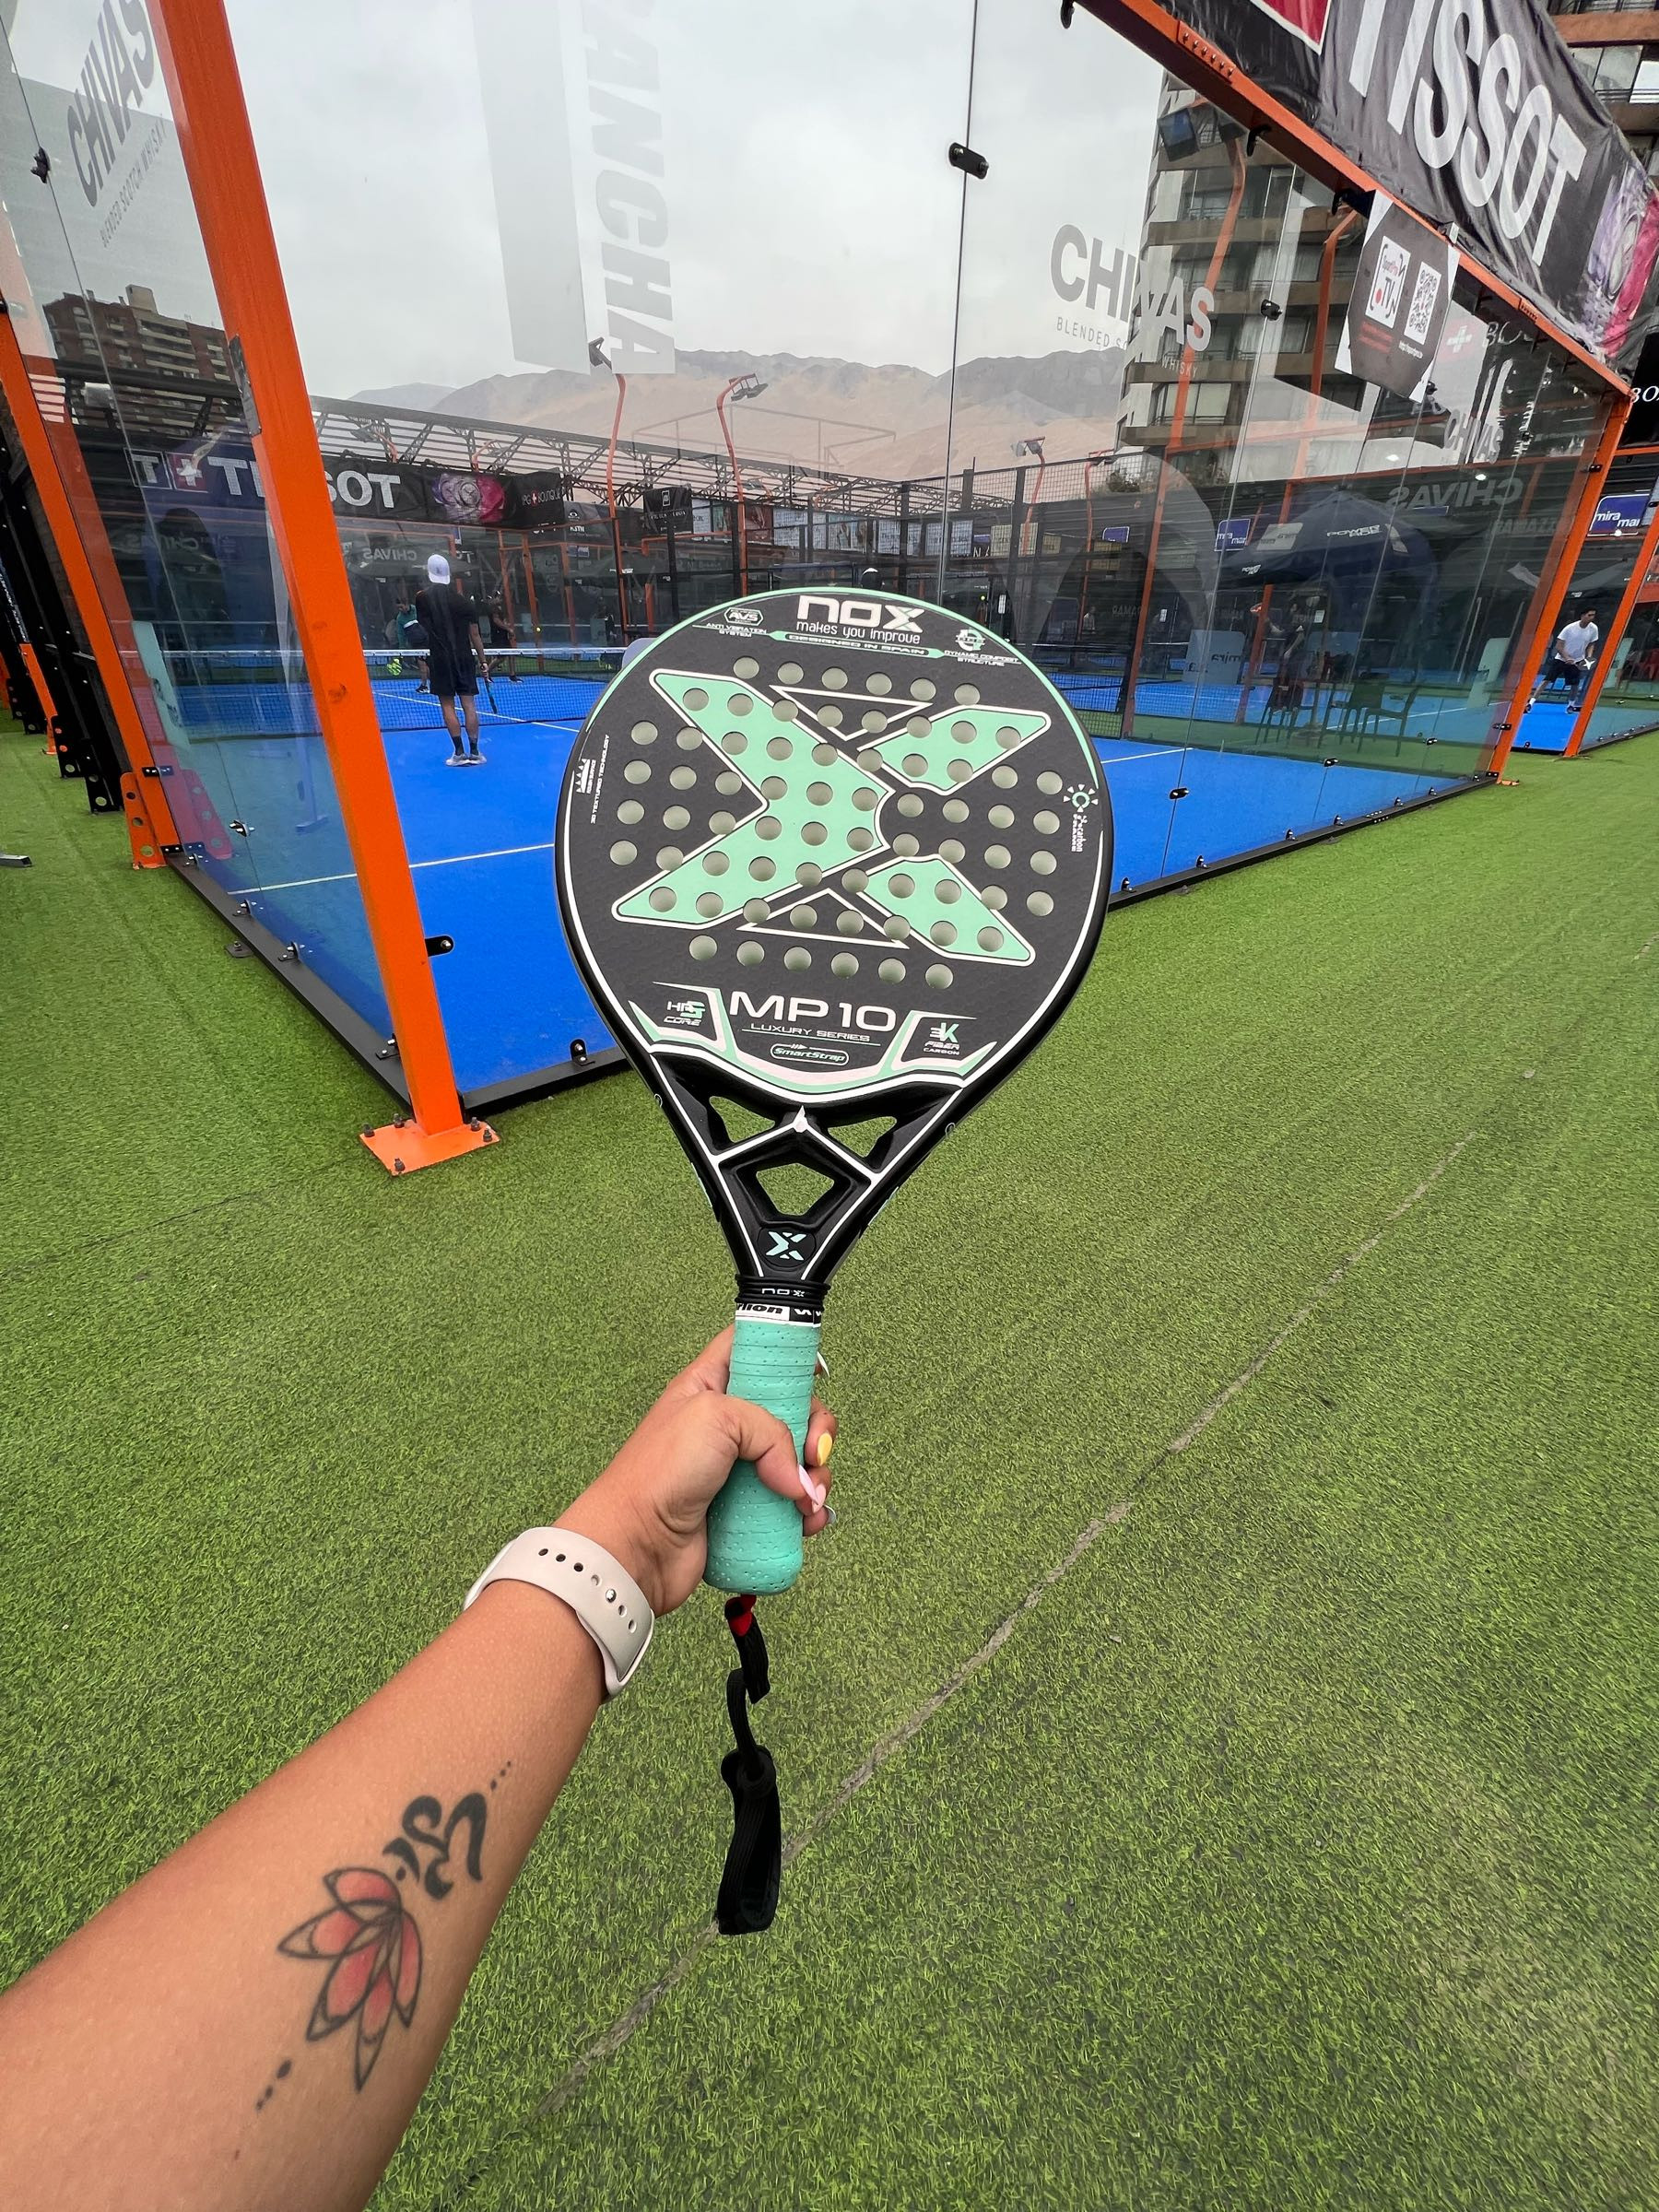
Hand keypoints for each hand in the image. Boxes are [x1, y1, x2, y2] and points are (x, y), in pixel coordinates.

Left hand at [559, 1331, 835, 1614]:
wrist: (637, 1545)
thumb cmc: (658, 1473)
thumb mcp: (715, 1417)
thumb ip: (770, 1430)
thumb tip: (798, 1478)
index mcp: (710, 1385)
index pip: (752, 1349)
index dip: (784, 1351)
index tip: (814, 1370)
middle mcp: (726, 1424)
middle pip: (791, 1407)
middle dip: (815, 1427)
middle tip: (811, 1451)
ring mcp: (737, 1468)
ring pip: (796, 1459)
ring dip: (816, 1476)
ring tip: (808, 1498)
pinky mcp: (747, 1508)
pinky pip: (791, 1502)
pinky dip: (808, 1509)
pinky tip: (808, 1519)